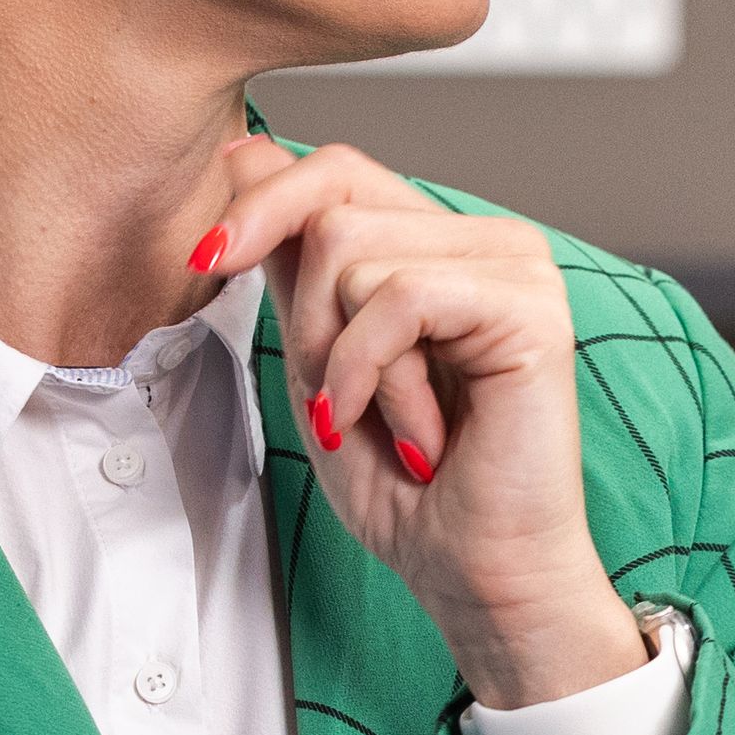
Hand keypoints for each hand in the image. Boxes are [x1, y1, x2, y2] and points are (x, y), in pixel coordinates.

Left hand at [190, 139, 637, 709]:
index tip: (204, 260)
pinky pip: (401, 297)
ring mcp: (516, 267)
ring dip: (345, 360)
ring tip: (392, 424)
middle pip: (335, 206)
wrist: (478, 578)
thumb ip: (293, 265)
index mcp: (444, 245)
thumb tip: (244, 157)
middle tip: (339, 401)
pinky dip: (375, 374)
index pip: (337, 170)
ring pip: (355, 252)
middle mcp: (487, 241)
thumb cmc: (410, 491)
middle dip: (306, 318)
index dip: (259, 204)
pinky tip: (414, 434)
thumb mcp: (321, 360)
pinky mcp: (530, 308)